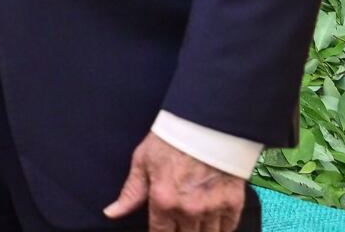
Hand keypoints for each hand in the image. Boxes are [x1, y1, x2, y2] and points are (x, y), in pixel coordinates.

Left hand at [105, 133, 246, 231]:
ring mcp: (212, 208)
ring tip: (194, 221)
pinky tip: (212, 219)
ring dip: (200, 231)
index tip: (162, 228)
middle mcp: (188, 210)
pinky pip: (227, 229)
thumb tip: (112, 213)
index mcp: (163, 201)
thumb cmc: (171, 139)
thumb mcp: (143, 161)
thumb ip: (131, 193)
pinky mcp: (233, 203)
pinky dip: (220, 228)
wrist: (207, 123)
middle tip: (178, 222)